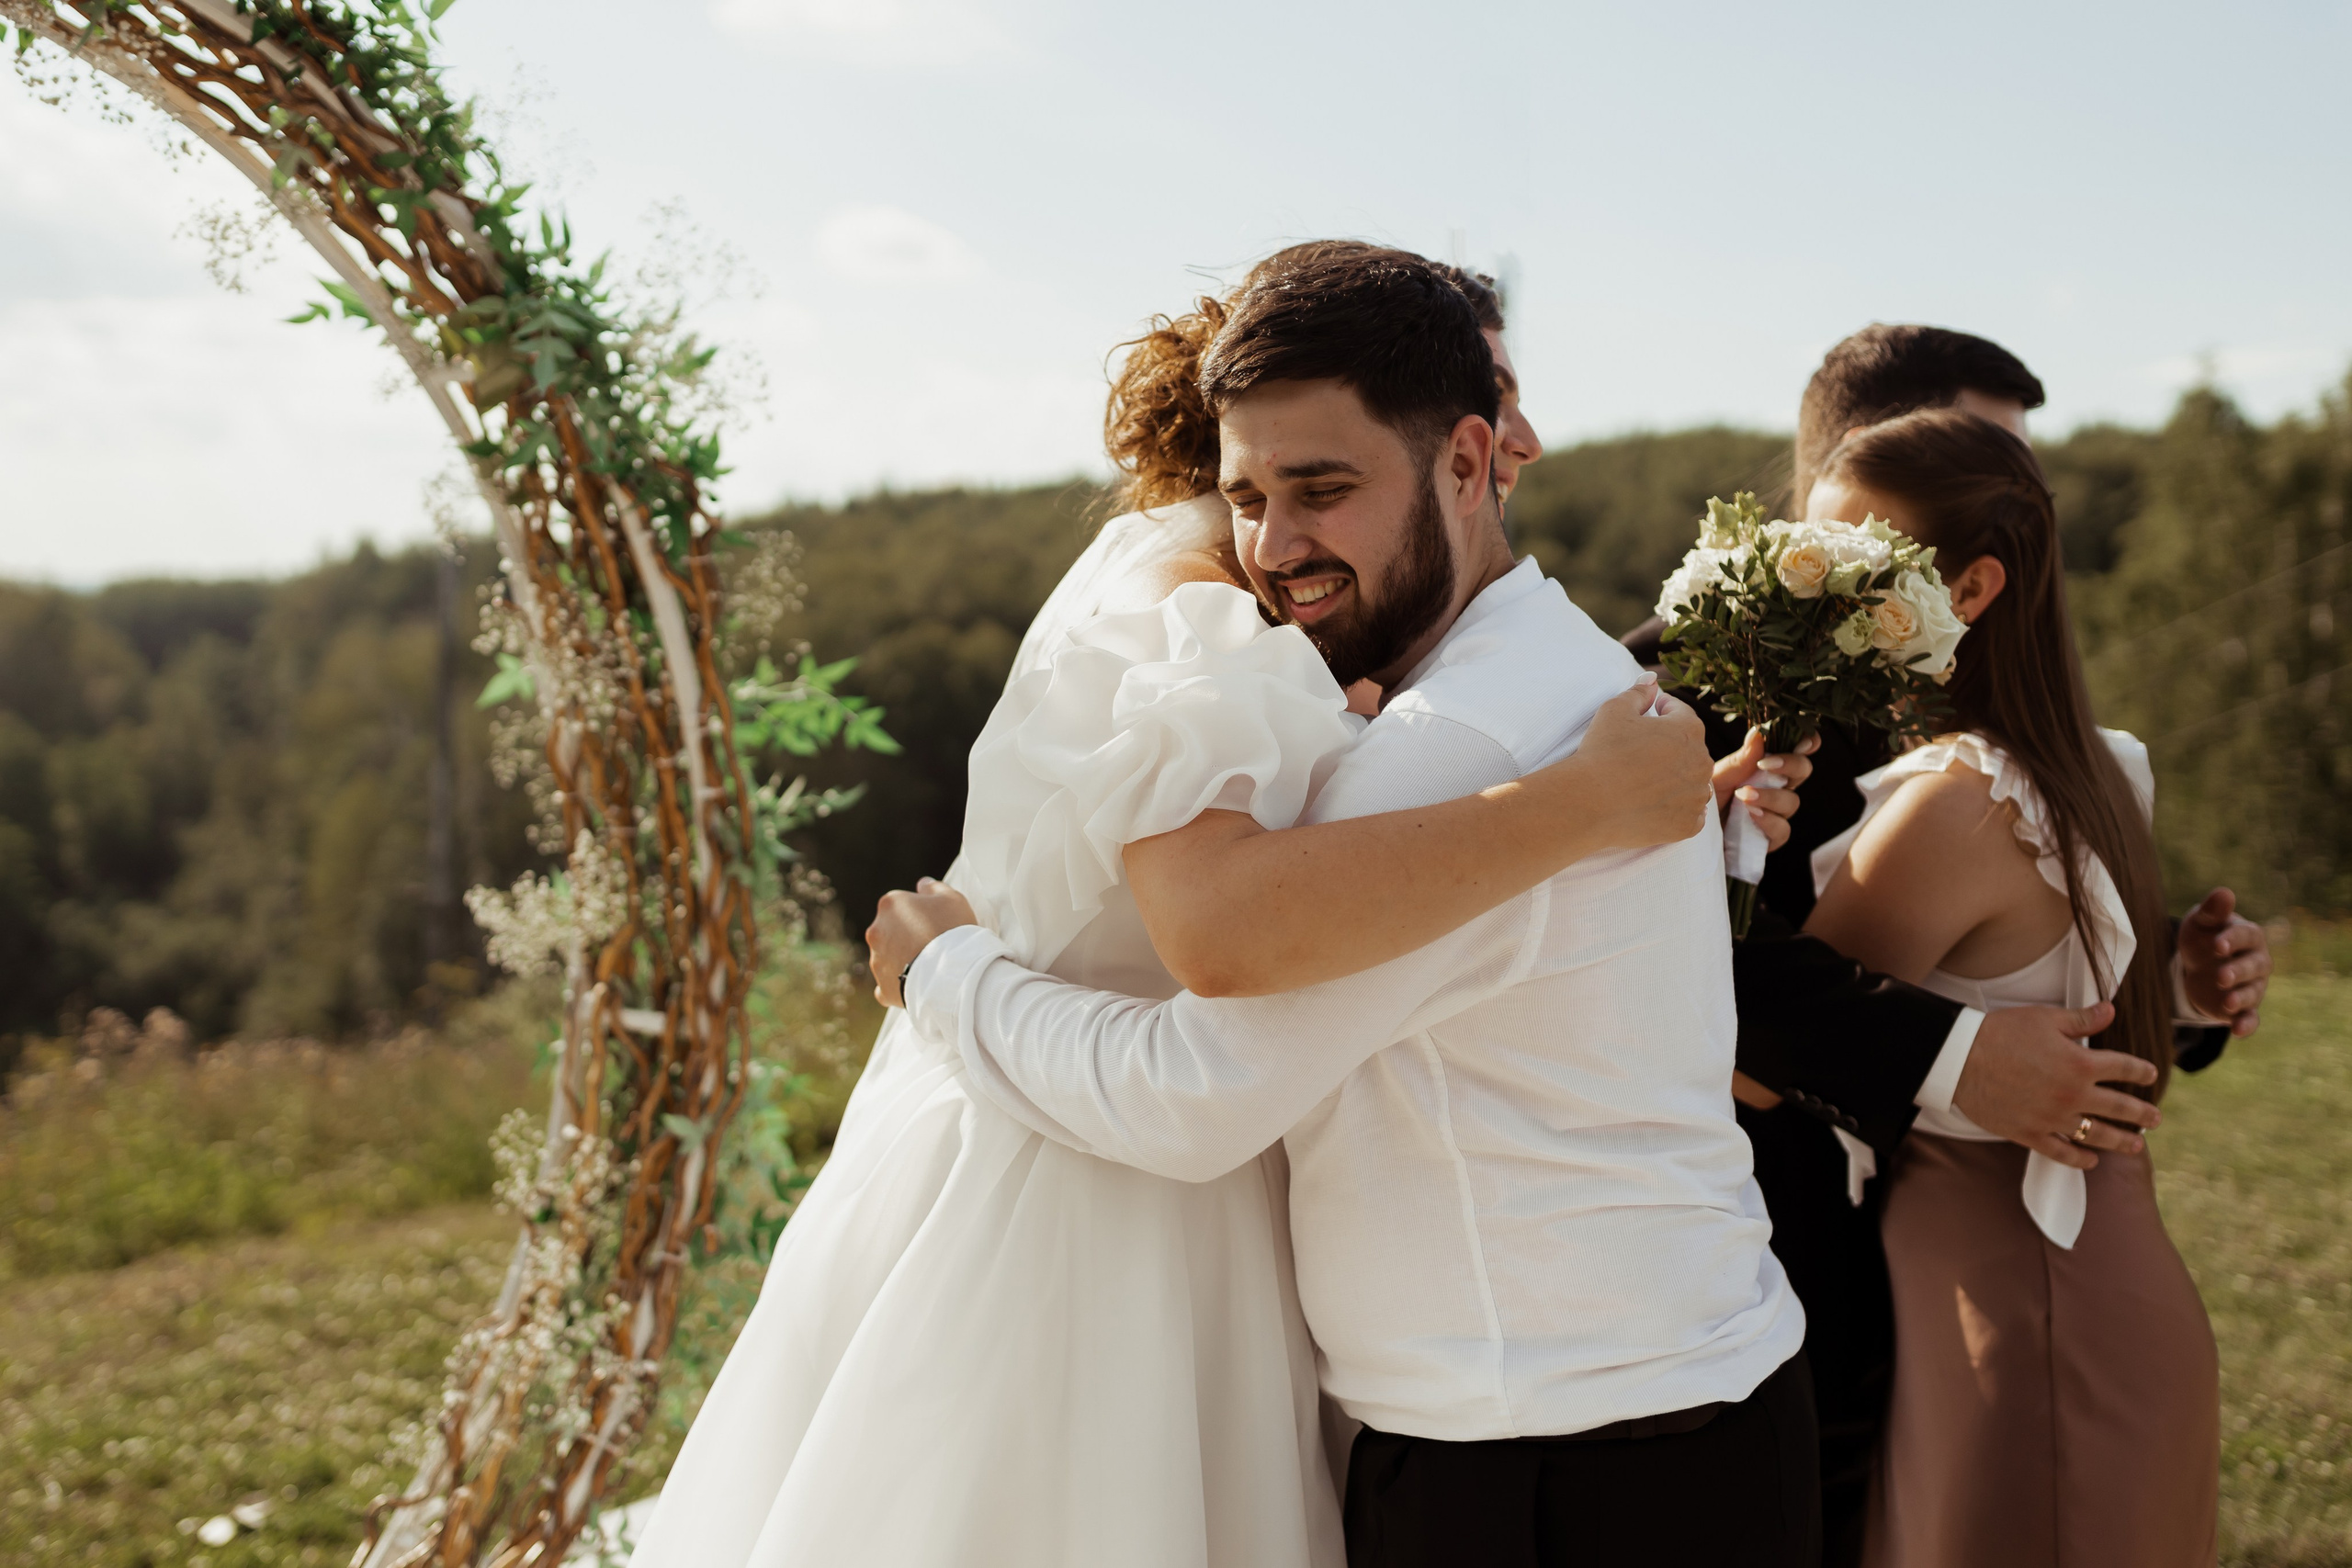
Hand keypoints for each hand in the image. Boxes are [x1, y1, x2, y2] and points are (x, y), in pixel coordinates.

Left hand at [865, 877, 977, 1006]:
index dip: (919, 913)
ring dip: (901, 959)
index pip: (900, 905)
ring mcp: (877, 961)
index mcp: (890, 905)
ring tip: (928, 966)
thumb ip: (934, 888)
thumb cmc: (953, 930)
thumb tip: (922, 884)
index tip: (935, 922)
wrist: (952, 973)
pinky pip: (888, 984)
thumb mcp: (952, 898)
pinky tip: (916, 984)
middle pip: (890, 931)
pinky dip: (898, 984)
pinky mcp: (882, 987)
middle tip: (932, 944)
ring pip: (888, 957)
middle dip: (906, 936)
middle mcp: (876, 931)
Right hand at [1574, 679, 1713, 848]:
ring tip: (1647, 781)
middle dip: (1670, 746)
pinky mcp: (1687, 825)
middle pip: (1690, 749)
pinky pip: (1690, 814)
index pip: (1681, 713)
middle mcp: (1701, 762)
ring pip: (1693, 783)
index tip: (1649, 713)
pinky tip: (1655, 805)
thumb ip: (1639, 692)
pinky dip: (1677, 809)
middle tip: (1642, 751)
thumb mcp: (1614, 710)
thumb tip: (1652, 679)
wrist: (1589, 803)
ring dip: (1676, 779)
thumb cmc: (1601, 752)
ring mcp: (1696, 796)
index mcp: (1689, 730)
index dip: (1662, 710)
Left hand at [1711, 728, 1817, 854]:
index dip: (1807, 742)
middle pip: (1803, 770)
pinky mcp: (1770, 838)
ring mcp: (1776, 814)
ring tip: (1743, 796)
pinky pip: (1782, 829)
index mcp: (1766, 767)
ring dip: (1770, 796)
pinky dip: (1768, 820)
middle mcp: (1776, 788)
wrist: (1691, 832)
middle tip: (1765, 764)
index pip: (1795, 750)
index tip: (1804, 741)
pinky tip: (1751, 814)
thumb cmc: (1704, 800)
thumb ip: (1740, 760)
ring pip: (1792, 801)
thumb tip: (1758, 733)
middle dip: (1791, 764)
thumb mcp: (1717, 777)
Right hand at [1953, 1001, 2158, 1170]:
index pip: (2124, 1068)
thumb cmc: (2001, 1032)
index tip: (2150, 1075)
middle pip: (2120, 1107)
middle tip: (2155, 1118)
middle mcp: (2073, 1094)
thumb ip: (2082, 1019)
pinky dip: (2080, 1159)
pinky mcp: (2031, 1133)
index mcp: (2080, 1063)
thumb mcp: (2044, 1018)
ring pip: (2097, 1135)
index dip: (2142, 1071)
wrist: (1960, 1058)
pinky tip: (2091, 1161)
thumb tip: (2111, 1010)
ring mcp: (2053, 1118)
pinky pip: (2062, 1153)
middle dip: (2143, 1113)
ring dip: (2122, 1141)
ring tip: (2136, 1145)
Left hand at [2177, 888, 2269, 1037]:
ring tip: (2227, 1003)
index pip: (2246, 936)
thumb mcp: (2201, 923)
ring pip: (2252, 992)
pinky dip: (2247, 1024)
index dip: (2232, 940)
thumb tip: (2224, 892)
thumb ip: (2212, 911)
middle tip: (2221, 976)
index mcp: (2248, 936)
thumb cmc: (2202, 937)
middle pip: (2253, 966)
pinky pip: (2251, 1017)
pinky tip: (2237, 1031)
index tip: (2217, 945)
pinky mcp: (2243, 1007)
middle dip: (2237, 971)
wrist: (2196, 963)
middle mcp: (2257, 961)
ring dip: (2241, 998)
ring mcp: (2252, 985)